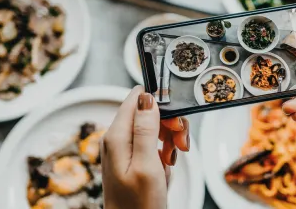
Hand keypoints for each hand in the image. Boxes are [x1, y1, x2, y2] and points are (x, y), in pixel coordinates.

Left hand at [102, 86, 190, 208]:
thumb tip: (146, 97)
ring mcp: (123, 149)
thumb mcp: (147, 165)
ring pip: (152, 130)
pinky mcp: (131, 160)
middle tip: (179, 146)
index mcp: (117, 136)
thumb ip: (145, 129)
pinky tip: (165, 168)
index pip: (137, 99)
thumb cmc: (138, 205)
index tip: (174, 123)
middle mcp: (117, 139)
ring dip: (168, 143)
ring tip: (171, 162)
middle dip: (168, 126)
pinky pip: (151, 146)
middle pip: (148, 113)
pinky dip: (162, 155)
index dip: (160, 105)